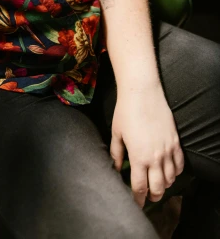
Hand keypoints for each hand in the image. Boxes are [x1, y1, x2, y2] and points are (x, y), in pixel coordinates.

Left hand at [110, 84, 184, 207]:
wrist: (142, 93)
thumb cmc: (125, 111)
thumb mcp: (116, 133)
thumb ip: (116, 153)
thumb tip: (116, 167)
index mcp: (138, 157)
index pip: (140, 187)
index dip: (138, 198)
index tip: (135, 202)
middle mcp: (155, 158)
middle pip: (158, 188)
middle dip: (152, 196)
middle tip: (147, 196)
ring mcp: (167, 150)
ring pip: (171, 179)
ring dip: (164, 185)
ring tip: (157, 185)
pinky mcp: (175, 142)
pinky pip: (180, 165)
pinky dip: (176, 173)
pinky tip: (170, 172)